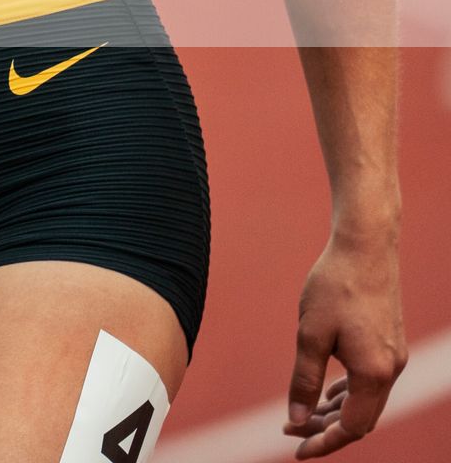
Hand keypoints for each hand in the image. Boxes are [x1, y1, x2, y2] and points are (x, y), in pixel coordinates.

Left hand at [283, 234, 406, 455]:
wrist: (365, 245)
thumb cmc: (335, 286)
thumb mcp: (310, 335)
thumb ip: (304, 381)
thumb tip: (297, 419)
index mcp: (374, 374)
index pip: (350, 428)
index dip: (323, 442)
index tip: (295, 450)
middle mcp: (391, 370)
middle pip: (361, 419)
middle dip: (327, 429)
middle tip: (292, 429)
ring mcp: (394, 356)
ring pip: (366, 400)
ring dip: (337, 411)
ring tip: (304, 413)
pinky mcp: (390, 342)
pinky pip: (371, 381)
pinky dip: (348, 392)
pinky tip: (328, 391)